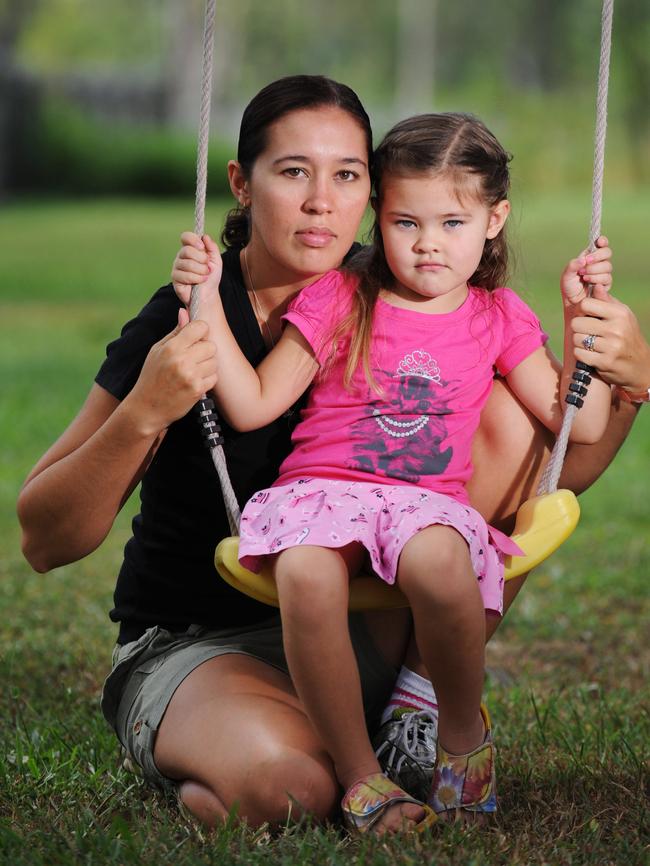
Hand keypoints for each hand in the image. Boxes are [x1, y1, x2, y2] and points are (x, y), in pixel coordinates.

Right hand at [125, 314, 217, 434]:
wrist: (147, 408)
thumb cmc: (151, 377)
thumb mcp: (157, 351)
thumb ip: (175, 332)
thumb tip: (185, 312)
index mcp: (172, 347)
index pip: (201, 327)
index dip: (201, 331)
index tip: (196, 337)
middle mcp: (182, 360)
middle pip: (211, 345)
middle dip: (205, 350)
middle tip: (194, 358)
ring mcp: (191, 376)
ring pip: (214, 362)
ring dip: (207, 366)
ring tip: (193, 371)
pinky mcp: (197, 390)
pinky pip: (214, 378)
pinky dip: (207, 380)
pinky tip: (195, 382)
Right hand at [171, 231, 222, 309]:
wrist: (209, 293)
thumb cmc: (211, 276)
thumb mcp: (216, 260)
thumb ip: (212, 247)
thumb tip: (205, 236)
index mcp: (190, 249)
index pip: (185, 237)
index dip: (193, 240)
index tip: (202, 247)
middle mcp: (182, 256)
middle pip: (187, 250)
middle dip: (201, 259)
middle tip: (207, 267)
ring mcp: (177, 266)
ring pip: (188, 264)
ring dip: (201, 271)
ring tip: (205, 275)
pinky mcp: (175, 277)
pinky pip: (185, 275)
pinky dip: (197, 278)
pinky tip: (200, 281)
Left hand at [561, 235, 612, 306]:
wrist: (573, 303)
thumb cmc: (569, 287)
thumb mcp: (566, 275)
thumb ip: (572, 265)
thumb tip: (582, 259)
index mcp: (589, 257)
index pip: (600, 245)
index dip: (602, 241)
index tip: (600, 242)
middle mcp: (598, 263)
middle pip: (607, 253)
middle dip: (597, 257)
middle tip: (586, 262)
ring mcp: (603, 273)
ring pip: (607, 266)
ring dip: (594, 271)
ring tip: (583, 277)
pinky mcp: (607, 284)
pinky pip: (607, 278)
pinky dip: (596, 279)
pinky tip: (588, 282)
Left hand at [571, 286, 649, 390]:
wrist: (639, 365)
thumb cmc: (627, 335)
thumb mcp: (622, 315)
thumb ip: (607, 301)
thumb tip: (595, 285)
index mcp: (620, 314)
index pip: (586, 304)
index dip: (581, 310)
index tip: (586, 316)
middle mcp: (616, 329)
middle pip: (576, 323)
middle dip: (579, 328)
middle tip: (587, 332)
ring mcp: (611, 347)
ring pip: (576, 339)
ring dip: (579, 342)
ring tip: (590, 343)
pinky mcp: (604, 362)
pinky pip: (579, 354)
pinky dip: (581, 354)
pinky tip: (591, 354)